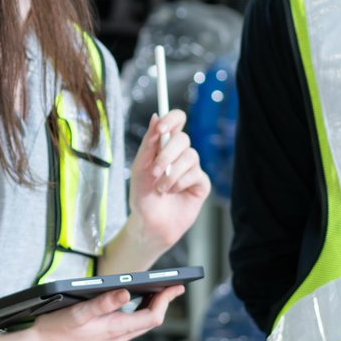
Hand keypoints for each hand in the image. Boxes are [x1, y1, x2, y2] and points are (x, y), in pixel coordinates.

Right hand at [0, 288, 182, 340]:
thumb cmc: (52, 332)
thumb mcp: (77, 313)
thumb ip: (103, 303)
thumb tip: (126, 293)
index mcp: (113, 331)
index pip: (152, 317)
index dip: (166, 301)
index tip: (175, 287)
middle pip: (147, 324)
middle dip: (161, 305)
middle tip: (170, 288)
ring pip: (135, 329)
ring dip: (146, 312)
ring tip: (151, 296)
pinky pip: (122, 334)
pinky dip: (130, 320)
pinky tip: (124, 312)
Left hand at [127, 109, 209, 252]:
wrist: (149, 223)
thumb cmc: (142, 195)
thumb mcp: (140, 167)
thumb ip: (149, 143)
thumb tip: (155, 117)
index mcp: (165, 145)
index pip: (176, 121)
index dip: (172, 118)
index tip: (161, 127)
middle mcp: (180, 154)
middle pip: (183, 138)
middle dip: (167, 155)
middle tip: (155, 171)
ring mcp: (192, 168)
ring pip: (190, 157)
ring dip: (172, 174)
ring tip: (161, 188)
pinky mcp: (201, 183)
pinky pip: (196, 174)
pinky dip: (180, 183)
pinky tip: (173, 192)